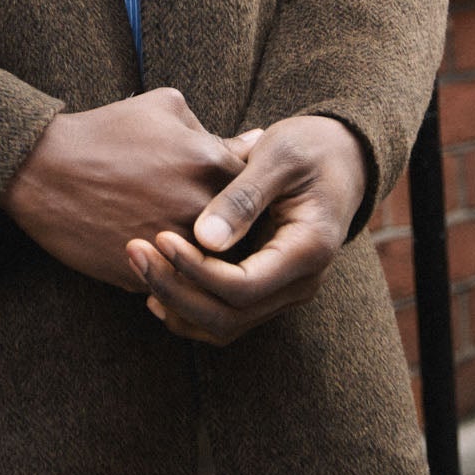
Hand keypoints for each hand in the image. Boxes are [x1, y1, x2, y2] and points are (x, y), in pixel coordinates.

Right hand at [0, 87, 242, 290]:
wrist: (43, 169)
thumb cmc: (105, 132)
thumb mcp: (163, 108)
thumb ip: (214, 129)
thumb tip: (255, 141)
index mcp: (213, 164)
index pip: (260, 190)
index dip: (252, 197)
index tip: (244, 201)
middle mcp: (201, 208)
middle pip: (244, 235)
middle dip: (235, 233)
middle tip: (225, 231)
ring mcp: (173, 245)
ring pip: (211, 266)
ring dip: (206, 259)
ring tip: (193, 247)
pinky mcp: (145, 274)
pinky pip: (174, 283)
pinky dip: (170, 274)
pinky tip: (160, 259)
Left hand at [125, 114, 367, 344]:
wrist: (339, 159)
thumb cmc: (308, 148)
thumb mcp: (278, 157)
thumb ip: (243, 196)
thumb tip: (204, 239)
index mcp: (308, 250)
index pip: (243, 286)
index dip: (196, 270)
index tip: (160, 237)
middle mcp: (300, 283)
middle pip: (228, 316)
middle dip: (175, 290)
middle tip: (134, 250)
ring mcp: (284, 292)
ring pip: (224, 326)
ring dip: (176, 304)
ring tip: (138, 265)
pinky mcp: (267, 289)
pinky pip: (225, 318)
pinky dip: (188, 309)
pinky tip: (155, 285)